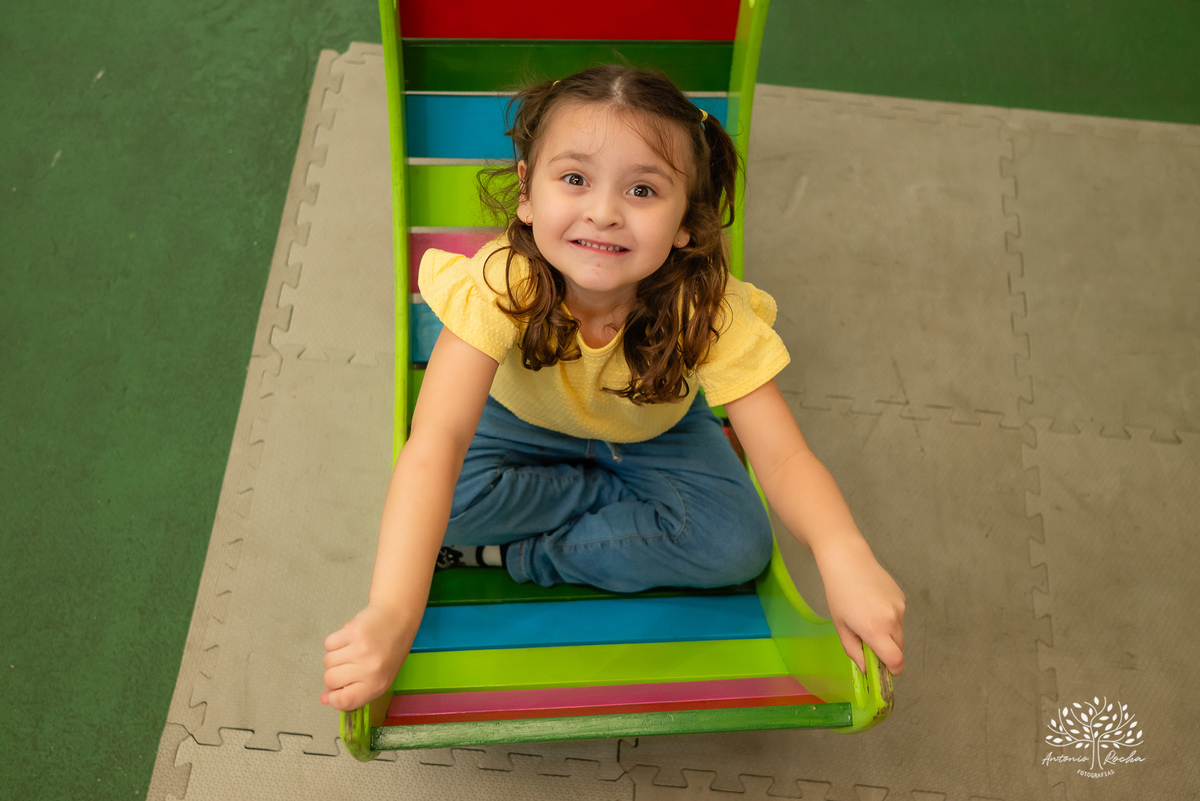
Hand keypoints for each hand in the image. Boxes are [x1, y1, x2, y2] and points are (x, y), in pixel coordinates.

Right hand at [321, 603, 417, 710]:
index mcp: (378, 684)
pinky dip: (335, 642)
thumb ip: (353, 690)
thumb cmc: (391, 648)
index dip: (333, 698)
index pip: (344, 701)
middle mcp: (369, 669)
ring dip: (335, 656)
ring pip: (327, 661)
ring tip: (353, 649)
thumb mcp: (379, 676)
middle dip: (335, 673)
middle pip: (330, 680)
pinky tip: (350, 639)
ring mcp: (360, 650)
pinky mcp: (352, 632)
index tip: (334, 692)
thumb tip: (325, 699)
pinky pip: (329, 644)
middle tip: (350, 663)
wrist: (398, 617)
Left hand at [814, 537, 904, 675]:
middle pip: (899, 649)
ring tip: (867, 617)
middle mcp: (891, 620)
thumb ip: (854, 652)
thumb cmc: (839, 593)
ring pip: (899, 633)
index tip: (883, 670)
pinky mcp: (902, 598)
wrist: (848, 560)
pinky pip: (899, 618)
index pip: (896, 661)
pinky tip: (874, 605)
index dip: (892, 670)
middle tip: (867, 641)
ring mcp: (900, 608)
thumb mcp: (841, 627)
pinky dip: (890, 619)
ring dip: (888, 634)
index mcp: (875, 629)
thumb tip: (866, 669)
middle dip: (887, 651)